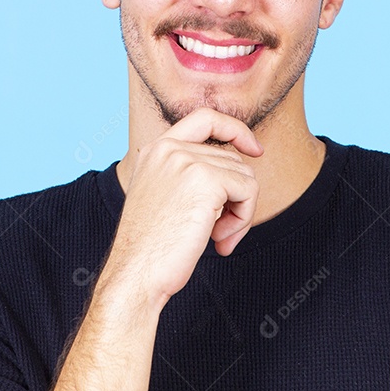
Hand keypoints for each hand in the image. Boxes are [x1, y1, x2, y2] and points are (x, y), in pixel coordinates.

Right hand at [104, 108, 263, 305]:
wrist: (135, 273)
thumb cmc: (151, 246)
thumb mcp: (165, 196)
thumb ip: (191, 174)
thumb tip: (242, 168)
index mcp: (156, 149)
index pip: (205, 117)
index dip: (235, 128)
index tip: (255, 149)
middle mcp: (170, 148)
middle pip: (232, 158)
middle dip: (235, 196)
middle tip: (219, 231)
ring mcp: (187, 161)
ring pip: (244, 176)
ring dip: (240, 212)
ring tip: (217, 237)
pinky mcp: (206, 179)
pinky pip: (249, 191)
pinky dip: (244, 219)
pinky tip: (220, 240)